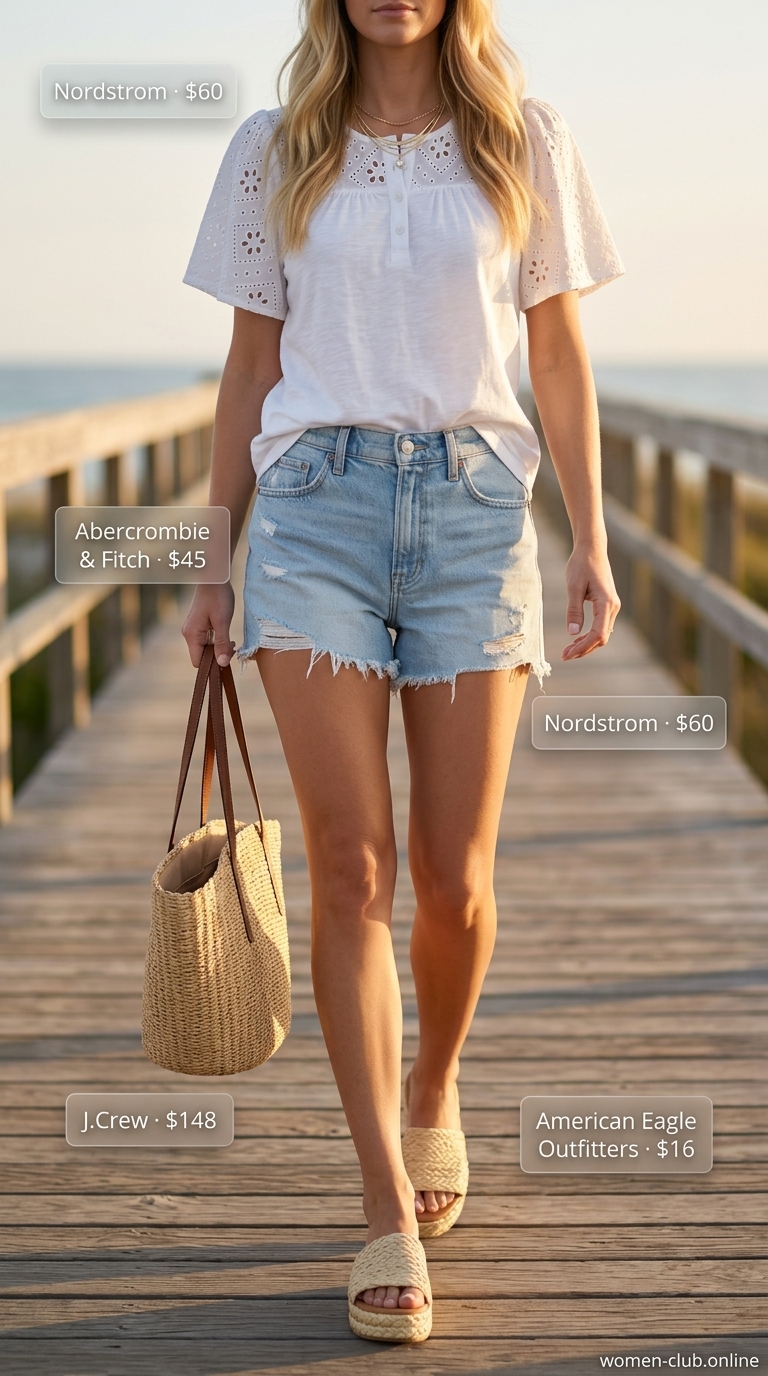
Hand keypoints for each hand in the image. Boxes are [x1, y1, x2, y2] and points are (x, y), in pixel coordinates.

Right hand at [182, 583, 235, 666]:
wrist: (215, 578)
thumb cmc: (218, 597)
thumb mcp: (223, 621)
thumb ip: (222, 644)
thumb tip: (222, 664)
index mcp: (191, 635)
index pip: (198, 662)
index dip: (212, 664)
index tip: (227, 656)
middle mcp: (189, 634)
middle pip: (202, 656)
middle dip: (217, 655)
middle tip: (232, 646)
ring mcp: (193, 629)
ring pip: (205, 648)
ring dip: (218, 647)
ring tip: (231, 640)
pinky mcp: (198, 625)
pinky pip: (206, 640)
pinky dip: (216, 641)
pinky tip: (226, 634)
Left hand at [562, 544, 620, 660]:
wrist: (592, 549)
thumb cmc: (581, 564)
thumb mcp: (573, 587)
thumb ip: (574, 610)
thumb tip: (573, 633)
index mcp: (606, 603)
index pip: (598, 634)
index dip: (583, 648)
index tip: (567, 654)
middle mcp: (613, 607)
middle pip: (601, 638)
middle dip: (584, 649)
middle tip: (564, 655)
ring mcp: (612, 606)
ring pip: (602, 634)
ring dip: (586, 644)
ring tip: (568, 650)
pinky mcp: (607, 605)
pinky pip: (601, 626)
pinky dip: (589, 635)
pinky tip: (576, 639)